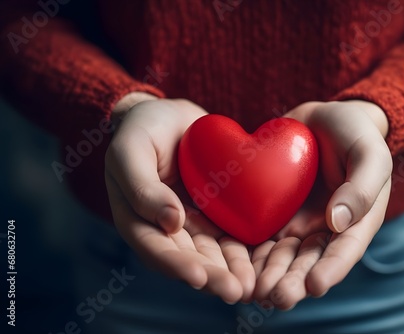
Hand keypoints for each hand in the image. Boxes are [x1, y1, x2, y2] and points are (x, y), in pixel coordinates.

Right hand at [105, 96, 254, 302]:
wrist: (169, 117)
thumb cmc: (141, 129)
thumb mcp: (131, 150)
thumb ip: (141, 186)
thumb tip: (170, 223)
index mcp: (137, 220)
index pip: (155, 249)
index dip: (176, 265)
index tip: (200, 277)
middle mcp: (166, 229)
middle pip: (189, 259)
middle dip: (212, 277)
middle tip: (235, 291)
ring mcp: (194, 223)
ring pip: (214, 253)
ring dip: (232, 271)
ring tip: (253, 285)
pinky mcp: (217, 213)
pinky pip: (232, 233)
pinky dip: (246, 250)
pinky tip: (265, 261)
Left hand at [252, 100, 392, 308]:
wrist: (323, 120)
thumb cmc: (354, 133)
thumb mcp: (369, 152)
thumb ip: (362, 186)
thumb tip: (338, 221)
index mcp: (354, 221)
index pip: (344, 251)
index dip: (330, 271)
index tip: (315, 286)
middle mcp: (323, 229)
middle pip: (308, 262)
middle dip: (293, 282)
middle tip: (276, 298)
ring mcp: (296, 221)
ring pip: (281, 255)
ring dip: (268, 275)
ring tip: (253, 292)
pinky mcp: (271, 210)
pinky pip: (258, 234)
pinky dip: (249, 252)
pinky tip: (234, 265)